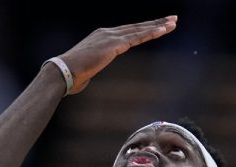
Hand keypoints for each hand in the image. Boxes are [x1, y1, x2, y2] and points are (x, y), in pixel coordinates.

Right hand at [58, 16, 176, 94]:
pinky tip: (163, 30)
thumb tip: (85, 78)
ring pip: (139, 30)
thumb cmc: (70, 75)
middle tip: (172, 19)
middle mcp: (107, 33)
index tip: (156, 27)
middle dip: (155, 23)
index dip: (142, 29)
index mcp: (100, 37)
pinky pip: (137, 37)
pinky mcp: (114, 44)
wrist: (63, 72)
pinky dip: (151, 33)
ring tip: (173, 23)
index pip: (126, 32)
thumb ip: (89, 70)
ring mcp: (111, 37)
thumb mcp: (84, 70)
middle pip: (136, 27)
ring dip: (158, 26)